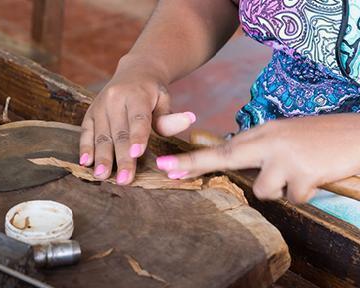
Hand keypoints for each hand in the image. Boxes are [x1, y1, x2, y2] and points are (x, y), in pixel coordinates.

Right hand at [79, 61, 195, 184]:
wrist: (134, 72)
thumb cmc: (153, 92)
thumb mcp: (164, 100)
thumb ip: (169, 117)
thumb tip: (188, 121)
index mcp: (137, 94)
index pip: (138, 119)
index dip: (138, 136)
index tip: (137, 154)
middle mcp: (115, 99)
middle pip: (119, 132)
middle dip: (121, 157)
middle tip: (124, 179)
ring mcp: (100, 106)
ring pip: (101, 134)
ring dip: (102, 157)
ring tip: (102, 176)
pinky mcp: (90, 113)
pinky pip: (86, 132)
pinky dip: (85, 147)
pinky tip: (86, 162)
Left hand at [156, 114, 359, 202]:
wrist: (357, 134)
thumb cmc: (319, 138)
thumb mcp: (284, 137)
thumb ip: (258, 149)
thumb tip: (233, 162)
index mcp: (264, 133)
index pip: (223, 148)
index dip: (193, 157)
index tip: (166, 164)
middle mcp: (269, 141)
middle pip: (224, 157)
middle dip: (193, 164)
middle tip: (166, 169)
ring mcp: (284, 156)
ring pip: (263, 189)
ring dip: (280, 189)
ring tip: (300, 173)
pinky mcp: (303, 172)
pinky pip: (292, 198)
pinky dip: (303, 194)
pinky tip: (315, 177)